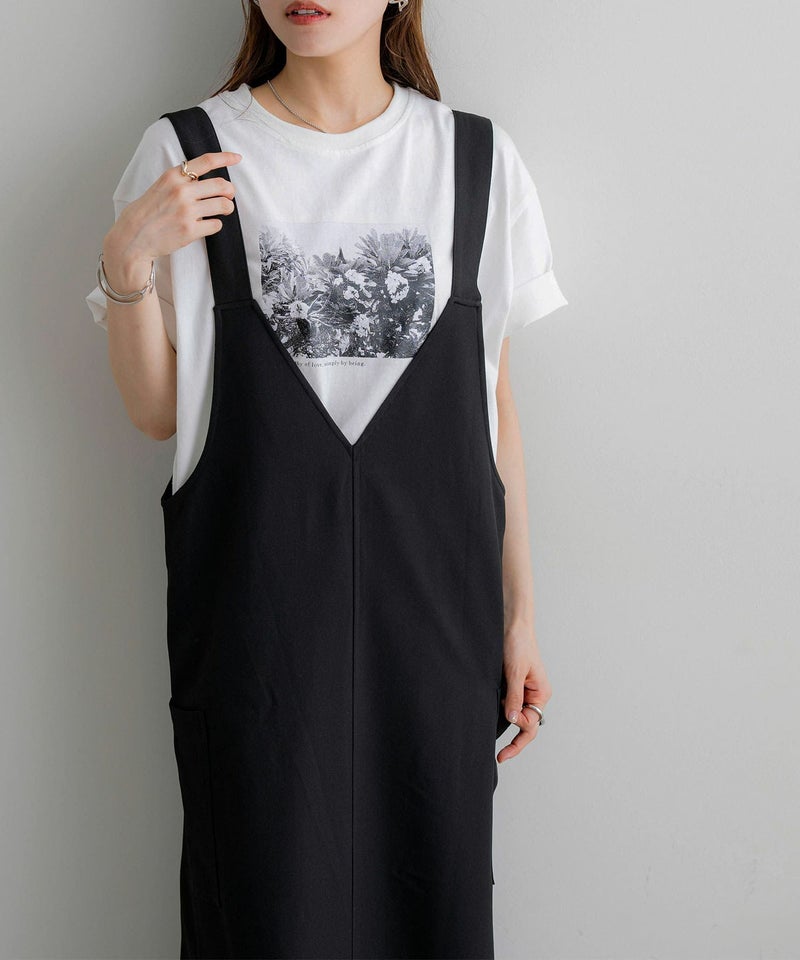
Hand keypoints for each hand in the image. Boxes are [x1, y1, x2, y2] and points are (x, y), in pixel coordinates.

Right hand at [103, 151, 242, 272]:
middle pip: (221, 185)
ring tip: (223, 210)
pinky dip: (215, 224)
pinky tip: (208, 225)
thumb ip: (180, 181)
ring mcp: (187, 211)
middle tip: (229, 195)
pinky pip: (216, 224)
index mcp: (173, 176)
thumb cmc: (146, 213)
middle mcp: (181, 191)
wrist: (133, 237)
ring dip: (228, 208)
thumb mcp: (160, 187)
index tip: (237, 158)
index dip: (225, 158)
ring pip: (223, 205)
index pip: (205, 161)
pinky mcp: (190, 230)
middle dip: (230, 190)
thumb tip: (203, 180)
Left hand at [497, 622, 551, 763]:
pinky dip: (502, 713)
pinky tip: (492, 717)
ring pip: (517, 716)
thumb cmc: (518, 643)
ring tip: (494, 738)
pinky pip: (509, 704)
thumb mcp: (515, 672)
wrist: (512, 624)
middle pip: (527, 725)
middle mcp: (534, 695)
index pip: (532, 724)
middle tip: (501, 758)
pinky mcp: (512, 685)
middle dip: (516, 742)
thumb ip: (514, 697)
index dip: (519, 733)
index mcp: (541, 694)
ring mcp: (523, 691)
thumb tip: (513, 720)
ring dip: (507, 725)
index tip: (504, 738)